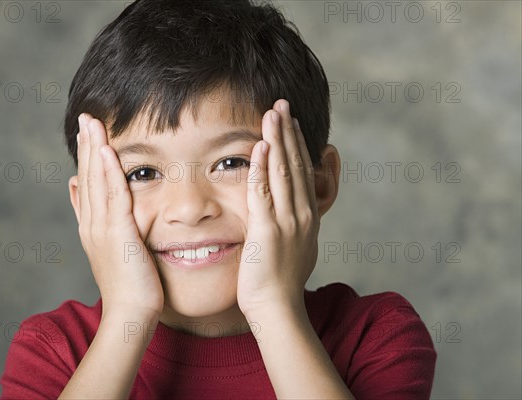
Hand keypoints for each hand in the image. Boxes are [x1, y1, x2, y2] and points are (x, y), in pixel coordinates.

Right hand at [76, 114, 163, 318]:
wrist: (130, 313)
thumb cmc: (129, 286)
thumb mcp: (111, 251)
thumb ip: (101, 224)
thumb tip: (86, 198)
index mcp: (92, 227)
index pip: (87, 184)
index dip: (86, 157)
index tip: (86, 133)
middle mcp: (92, 224)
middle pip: (87, 176)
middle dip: (86, 145)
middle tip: (86, 117)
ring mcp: (101, 228)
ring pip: (97, 181)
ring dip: (93, 149)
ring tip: (92, 122)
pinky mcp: (118, 233)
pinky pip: (113, 195)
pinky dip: (108, 171)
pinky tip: (106, 150)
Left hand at [236, 99, 319, 317]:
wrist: (279, 308)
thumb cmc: (283, 281)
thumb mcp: (297, 246)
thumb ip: (295, 224)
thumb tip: (295, 213)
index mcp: (308, 216)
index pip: (302, 171)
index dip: (297, 144)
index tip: (291, 121)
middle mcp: (302, 214)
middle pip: (295, 164)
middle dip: (288, 132)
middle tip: (282, 104)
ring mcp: (287, 221)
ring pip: (282, 172)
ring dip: (277, 140)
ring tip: (272, 113)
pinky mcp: (268, 231)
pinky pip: (263, 193)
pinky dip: (261, 168)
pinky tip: (259, 147)